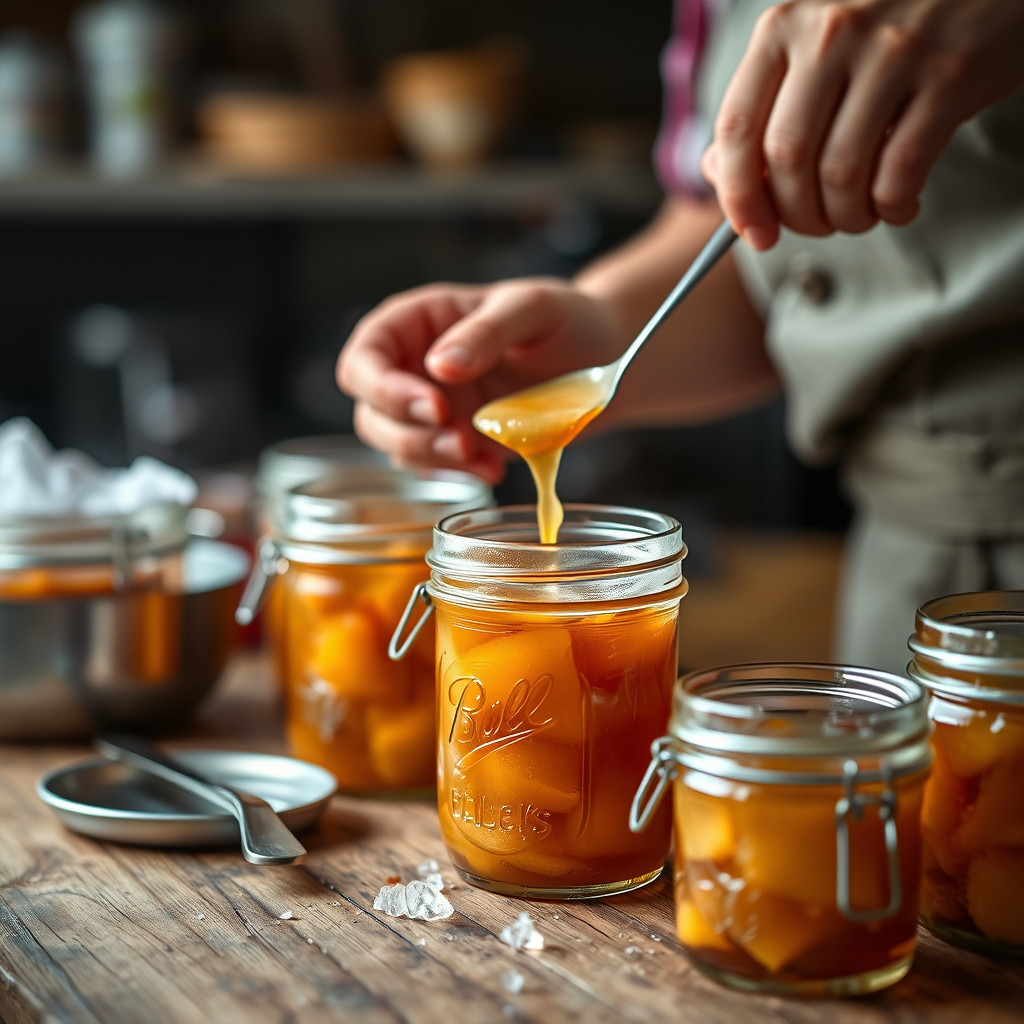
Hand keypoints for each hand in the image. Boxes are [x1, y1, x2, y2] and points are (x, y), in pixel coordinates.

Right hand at [336, 279, 619, 482]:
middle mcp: (415, 366)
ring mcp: (434, 408)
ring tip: (480, 456)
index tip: (434, 405)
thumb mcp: (532, 308)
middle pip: (371, 409)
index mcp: (418, 322)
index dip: (383, 387)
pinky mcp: (459, 441)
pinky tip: (495, 467)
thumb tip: (440, 364)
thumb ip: (487, 330)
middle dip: (409, 432)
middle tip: (461, 439)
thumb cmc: (567, 317)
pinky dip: (460, 472)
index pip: (366, 357)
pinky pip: (437, 466)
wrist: (604, 357)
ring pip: (397, 445)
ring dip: (432, 458)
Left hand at [702, 0, 1023, 248]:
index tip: (753, 233)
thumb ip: (764, 104)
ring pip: (840, 174)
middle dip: (797, 216)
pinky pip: (899, 173)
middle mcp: (832, 32)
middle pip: (787, 160)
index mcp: (784, 27)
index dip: (738, 197)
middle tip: (817, 226)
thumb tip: (716, 175)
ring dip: (845, 217)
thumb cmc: (892, 20)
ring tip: (858, 216)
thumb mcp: (814, 45)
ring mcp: (894, 52)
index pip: (735, 129)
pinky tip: (898, 206)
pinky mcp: (950, 76)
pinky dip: (892, 207)